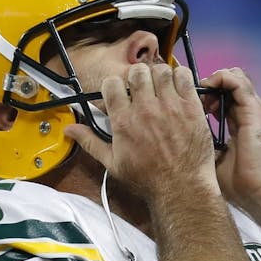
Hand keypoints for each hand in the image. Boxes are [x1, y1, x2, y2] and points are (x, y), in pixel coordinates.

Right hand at [65, 63, 216, 201]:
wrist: (181, 189)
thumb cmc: (148, 179)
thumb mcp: (113, 164)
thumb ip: (90, 142)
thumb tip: (69, 130)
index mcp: (124, 121)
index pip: (112, 83)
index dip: (115, 86)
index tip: (121, 94)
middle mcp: (145, 110)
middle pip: (136, 72)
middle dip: (137, 78)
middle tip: (143, 89)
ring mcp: (170, 107)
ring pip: (160, 70)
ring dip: (159, 76)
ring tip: (161, 88)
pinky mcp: (191, 108)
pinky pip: (184, 76)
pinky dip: (180, 77)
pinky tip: (178, 89)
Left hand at [199, 67, 260, 208]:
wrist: (258, 191)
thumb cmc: (239, 184)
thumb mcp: (212, 158)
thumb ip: (200, 144)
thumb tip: (178, 140)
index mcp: (240, 123)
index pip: (224, 97)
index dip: (205, 95)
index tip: (187, 103)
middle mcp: (248, 113)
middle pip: (229, 83)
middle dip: (209, 84)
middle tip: (192, 97)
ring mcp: (253, 110)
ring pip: (234, 76)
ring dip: (213, 79)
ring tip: (201, 92)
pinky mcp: (254, 109)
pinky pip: (236, 81)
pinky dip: (219, 79)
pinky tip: (207, 89)